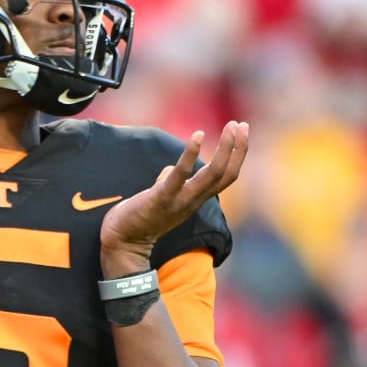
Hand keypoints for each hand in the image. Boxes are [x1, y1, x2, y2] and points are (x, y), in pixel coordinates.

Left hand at [99, 121, 248, 277]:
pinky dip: (191, 154)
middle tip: (242, 125)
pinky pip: (180, 175)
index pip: (226, 177)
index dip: (237, 154)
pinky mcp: (163, 197)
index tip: (242, 131)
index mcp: (197, 198)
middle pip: (226, 174)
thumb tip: (171, 168)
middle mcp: (195, 200)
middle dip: (238, 148)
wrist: (124, 241)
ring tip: (231, 126)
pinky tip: (198, 135)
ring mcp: (181, 200)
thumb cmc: (143, 216)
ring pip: (213, 174)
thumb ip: (171, 180)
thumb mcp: (164, 195)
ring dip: (225, 148)